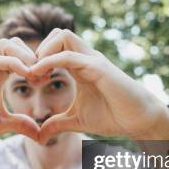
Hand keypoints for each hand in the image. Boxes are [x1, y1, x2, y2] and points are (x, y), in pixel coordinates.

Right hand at [0, 38, 42, 142]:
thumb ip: (19, 124)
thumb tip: (39, 132)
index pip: (21, 55)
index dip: (38, 63)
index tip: (48, 79)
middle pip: (15, 43)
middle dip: (34, 55)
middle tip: (44, 75)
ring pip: (7, 44)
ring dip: (26, 55)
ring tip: (36, 74)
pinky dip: (14, 63)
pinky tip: (26, 76)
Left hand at [29, 29, 168, 142]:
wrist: (139, 121)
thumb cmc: (113, 117)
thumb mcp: (77, 121)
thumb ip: (57, 124)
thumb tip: (38, 135)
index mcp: (80, 66)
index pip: (55, 47)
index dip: (38, 59)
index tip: (30, 80)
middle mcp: (86, 58)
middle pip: (57, 34)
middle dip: (39, 50)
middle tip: (31, 74)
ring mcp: (93, 60)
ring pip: (63, 35)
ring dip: (43, 51)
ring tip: (36, 74)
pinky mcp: (98, 67)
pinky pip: (69, 55)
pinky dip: (50, 62)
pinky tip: (40, 76)